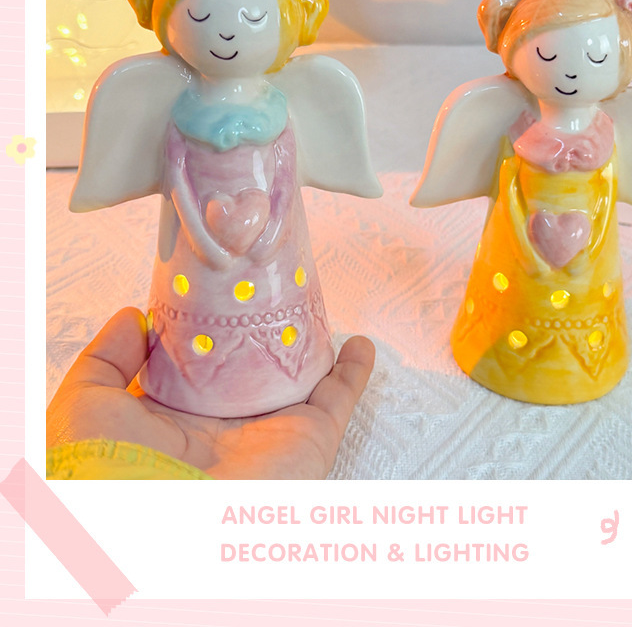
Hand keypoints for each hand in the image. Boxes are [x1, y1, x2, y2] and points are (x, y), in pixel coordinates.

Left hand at [47, 308, 374, 478]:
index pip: (201, 368)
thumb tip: (132, 319)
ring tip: (318, 308)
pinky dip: (354, 372)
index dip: (211, 331)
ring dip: (314, 347)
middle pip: (255, 371)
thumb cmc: (109, 473)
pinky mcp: (306, 440)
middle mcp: (224, 427)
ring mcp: (268, 432)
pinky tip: (357, 344)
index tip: (220, 293)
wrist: (157, 525)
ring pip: (300, 382)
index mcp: (172, 421)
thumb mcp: (87, 403)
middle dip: (267, 336)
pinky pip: (338, 399)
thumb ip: (108, 358)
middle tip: (277, 293)